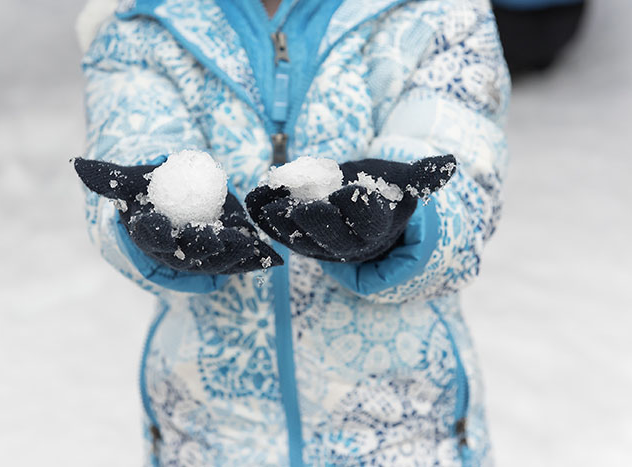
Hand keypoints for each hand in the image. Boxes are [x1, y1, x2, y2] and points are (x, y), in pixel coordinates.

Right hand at [74, 158, 282, 273]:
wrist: (175, 190)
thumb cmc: (147, 185)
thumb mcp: (127, 177)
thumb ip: (105, 176)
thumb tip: (75, 163)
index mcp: (148, 235)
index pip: (149, 236)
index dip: (157, 234)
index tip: (165, 230)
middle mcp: (174, 252)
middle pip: (186, 254)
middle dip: (201, 248)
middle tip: (215, 238)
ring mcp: (201, 255)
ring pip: (216, 261)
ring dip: (232, 256)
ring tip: (246, 246)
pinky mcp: (226, 252)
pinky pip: (240, 259)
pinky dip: (255, 259)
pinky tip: (270, 257)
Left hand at [245, 155, 455, 262]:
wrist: (358, 205)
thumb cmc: (384, 191)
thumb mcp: (403, 181)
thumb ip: (421, 176)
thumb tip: (450, 163)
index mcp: (376, 228)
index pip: (368, 222)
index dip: (359, 208)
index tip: (351, 190)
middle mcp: (347, 243)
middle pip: (331, 236)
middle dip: (314, 222)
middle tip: (299, 206)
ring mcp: (320, 245)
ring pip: (301, 239)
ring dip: (282, 224)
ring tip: (267, 207)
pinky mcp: (297, 239)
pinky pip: (280, 232)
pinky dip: (265, 218)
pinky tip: (254, 199)